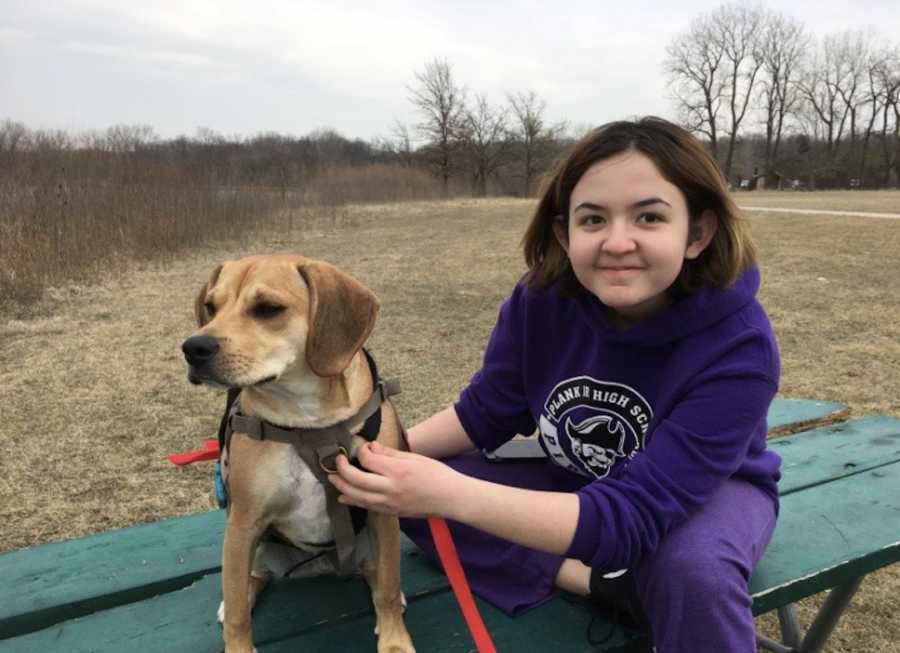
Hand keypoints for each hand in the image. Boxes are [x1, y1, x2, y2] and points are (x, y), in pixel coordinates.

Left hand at [328, 441, 462, 518]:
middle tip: (337, 462)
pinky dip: (354, 501)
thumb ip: (389, 453)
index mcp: (398, 471)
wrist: (450, 497)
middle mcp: (390, 488)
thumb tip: (370, 447)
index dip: (362, 451)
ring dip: (342, 487)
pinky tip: (345, 496)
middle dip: (342, 470)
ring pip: (358, 497)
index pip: (368, 460)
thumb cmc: (436, 474)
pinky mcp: (391, 512)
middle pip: (357, 480)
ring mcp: (390, 503)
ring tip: (332, 480)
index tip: (363, 447)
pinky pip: (367, 506)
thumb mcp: (414, 457)